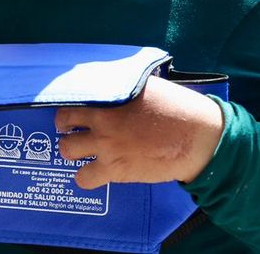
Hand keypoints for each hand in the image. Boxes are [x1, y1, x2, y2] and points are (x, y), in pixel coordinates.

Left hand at [55, 75, 223, 188]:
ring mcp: (106, 147)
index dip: (70, 103)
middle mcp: (102, 122)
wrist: (196, 138)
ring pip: (67, 151)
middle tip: (74, 129)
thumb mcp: (148, 85)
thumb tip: (113, 81)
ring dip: (72, 150)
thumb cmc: (177, 107)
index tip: (75, 109)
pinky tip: (94, 171)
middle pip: (63, 122)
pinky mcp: (115, 170)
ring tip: (83, 150)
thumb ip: (125, 84)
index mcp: (110, 97)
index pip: (73, 96)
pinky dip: (86, 176)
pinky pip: (85, 179)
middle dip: (66, 125)